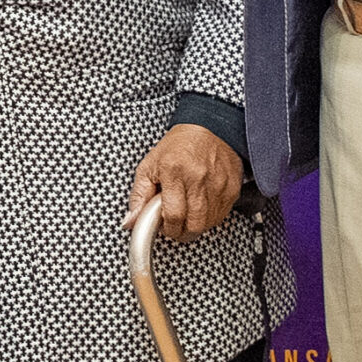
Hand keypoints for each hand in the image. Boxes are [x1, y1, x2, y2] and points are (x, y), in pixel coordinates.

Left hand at [125, 123, 242, 239]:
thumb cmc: (178, 146)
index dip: (167, 228)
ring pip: (208, 224)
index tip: (164, 226)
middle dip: (181, 232)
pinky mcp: (232, 189)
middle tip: (175, 224)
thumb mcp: (149, 166)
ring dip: (195, 226)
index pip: (173, 215)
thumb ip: (138, 196)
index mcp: (174, 171)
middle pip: (193, 225)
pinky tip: (201, 207)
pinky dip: (210, 218)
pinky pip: (221, 216)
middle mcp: (198, 178)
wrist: (208, 129)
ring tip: (187, 213)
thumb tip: (129, 222)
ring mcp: (218, 184)